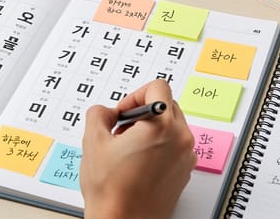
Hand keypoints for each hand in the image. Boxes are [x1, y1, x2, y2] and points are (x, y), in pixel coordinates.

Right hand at [80, 79, 195, 218]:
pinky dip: (159, 146)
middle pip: (168, 105)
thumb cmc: (112, 191)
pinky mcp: (185, 172)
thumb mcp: (93, 141)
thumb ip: (99, 113)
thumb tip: (106, 111)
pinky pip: (175, 146)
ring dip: (151, 129)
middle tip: (122, 129)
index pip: (158, 87)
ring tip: (128, 148)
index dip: (135, 95)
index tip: (123, 111)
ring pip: (172, 126)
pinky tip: (138, 162)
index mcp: (162, 126)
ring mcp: (186, 157)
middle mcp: (181, 139)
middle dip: (143, 112)